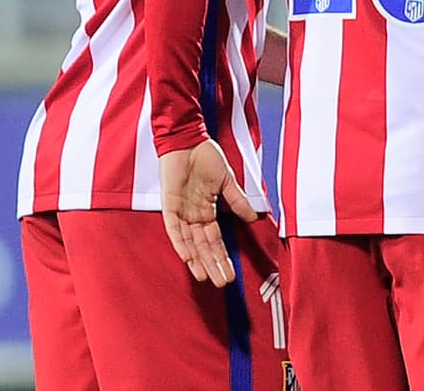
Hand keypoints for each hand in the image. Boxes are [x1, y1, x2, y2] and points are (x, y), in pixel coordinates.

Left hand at [159, 141, 257, 287]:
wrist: (189, 140)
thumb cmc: (206, 157)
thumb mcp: (227, 181)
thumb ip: (238, 201)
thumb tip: (253, 218)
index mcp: (207, 211)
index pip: (216, 240)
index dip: (223, 257)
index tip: (231, 274)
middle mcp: (194, 216)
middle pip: (204, 247)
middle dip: (213, 264)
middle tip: (222, 283)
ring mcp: (181, 212)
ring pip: (190, 243)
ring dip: (198, 260)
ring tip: (206, 277)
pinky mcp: (170, 206)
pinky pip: (174, 229)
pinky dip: (180, 243)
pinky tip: (187, 257)